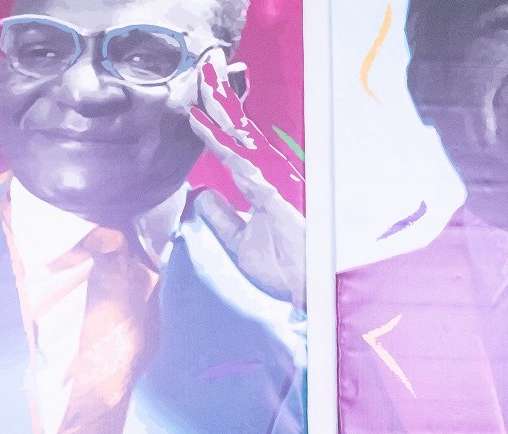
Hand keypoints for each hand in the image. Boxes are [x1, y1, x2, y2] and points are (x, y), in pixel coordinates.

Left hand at [188, 64, 304, 305]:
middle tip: (206, 67)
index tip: (200, 100)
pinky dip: (220, 145)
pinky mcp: (274, 196)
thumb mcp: (241, 244)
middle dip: (221, 100)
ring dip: (220, 110)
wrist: (308, 292)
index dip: (217, 123)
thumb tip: (201, 194)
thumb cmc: (283, 268)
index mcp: (262, 186)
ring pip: (240, 139)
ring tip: (203, 82)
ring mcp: (272, 184)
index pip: (235, 148)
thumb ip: (223, 218)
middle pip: (239, 133)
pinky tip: (202, 126)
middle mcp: (268, 178)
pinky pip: (241, 164)